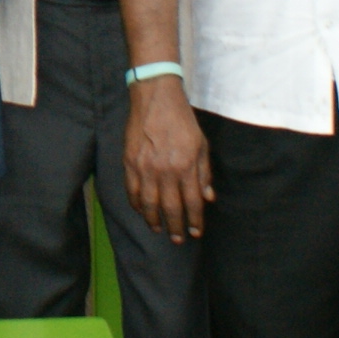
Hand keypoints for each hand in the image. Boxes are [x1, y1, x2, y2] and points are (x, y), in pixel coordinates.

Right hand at [121, 79, 213, 243]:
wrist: (156, 98)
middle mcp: (166, 170)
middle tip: (177, 239)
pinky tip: (142, 211)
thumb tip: (208, 197)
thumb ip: (204, 172)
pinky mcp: (130, 162)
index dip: (194, 221)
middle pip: (171, 208)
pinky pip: (132, 191)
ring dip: (154, 220)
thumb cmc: (182, 120)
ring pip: (149, 204)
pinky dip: (136, 204)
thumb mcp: (201, 144)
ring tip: (159, 229)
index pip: (192, 202)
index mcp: (187, 165)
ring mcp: (145, 167)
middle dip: (176, 227)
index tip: (195, 232)